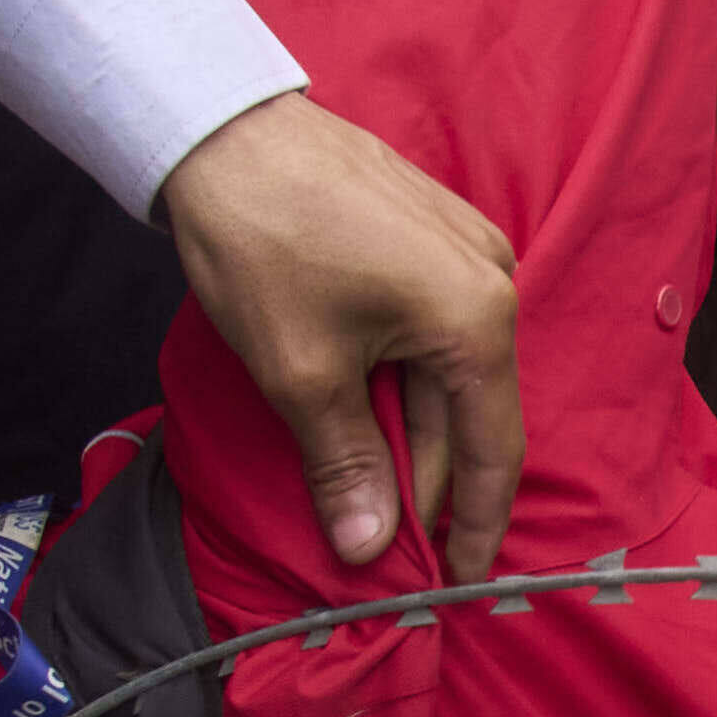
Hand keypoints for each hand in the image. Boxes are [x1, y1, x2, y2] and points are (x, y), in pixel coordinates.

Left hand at [157, 89, 525, 576]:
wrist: (223, 129)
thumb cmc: (265, 244)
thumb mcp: (301, 373)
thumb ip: (346, 465)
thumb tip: (369, 547)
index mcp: (477, 320)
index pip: (491, 452)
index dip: (471, 528)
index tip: (454, 587)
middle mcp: (493, 281)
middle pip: (469, 414)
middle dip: (429, 485)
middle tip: (385, 545)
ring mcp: (468, 250)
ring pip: (449, 373)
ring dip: (411, 434)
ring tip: (367, 487)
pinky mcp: (434, 232)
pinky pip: (435, 331)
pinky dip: (405, 382)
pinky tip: (364, 411)